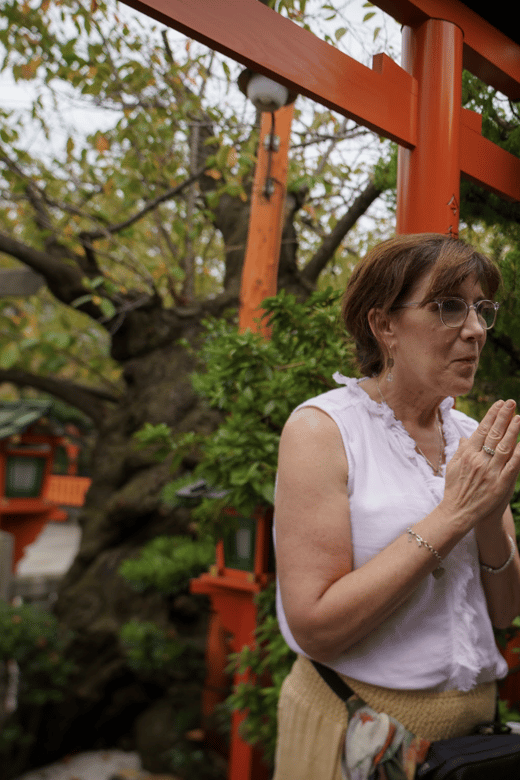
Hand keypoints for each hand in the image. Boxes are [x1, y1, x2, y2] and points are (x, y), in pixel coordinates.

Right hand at [442, 400, 519, 531]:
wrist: (457, 512)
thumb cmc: (454, 489)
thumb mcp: (453, 466)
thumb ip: (461, 451)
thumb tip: (465, 437)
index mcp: (467, 454)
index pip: (481, 430)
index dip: (491, 416)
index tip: (498, 404)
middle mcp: (478, 460)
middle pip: (493, 435)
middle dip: (503, 417)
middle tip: (511, 403)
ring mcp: (490, 472)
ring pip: (504, 447)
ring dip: (512, 431)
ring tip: (519, 418)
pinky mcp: (499, 484)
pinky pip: (512, 466)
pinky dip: (518, 454)